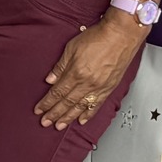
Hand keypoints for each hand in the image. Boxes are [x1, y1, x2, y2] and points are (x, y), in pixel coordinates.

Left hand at [36, 15, 146, 130]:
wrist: (122, 35)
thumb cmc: (98, 37)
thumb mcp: (71, 48)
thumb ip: (60, 66)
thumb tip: (50, 80)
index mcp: (76, 72)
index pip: (57, 92)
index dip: (47, 103)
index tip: (39, 110)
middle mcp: (87, 83)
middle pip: (67, 102)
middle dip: (54, 114)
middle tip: (45, 123)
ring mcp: (99, 87)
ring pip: (81, 106)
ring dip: (68, 117)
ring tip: (59, 126)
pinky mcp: (109, 87)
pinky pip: (97, 104)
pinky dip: (88, 113)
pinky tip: (82, 120)